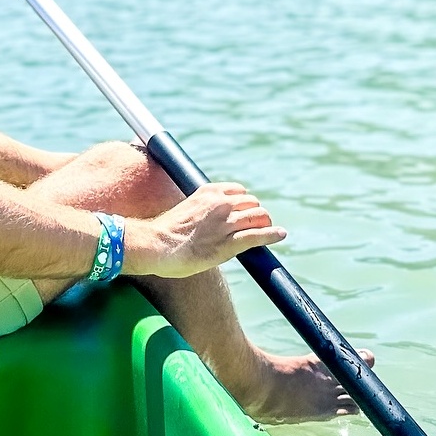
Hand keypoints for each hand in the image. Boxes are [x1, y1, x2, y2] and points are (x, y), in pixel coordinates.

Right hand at [128, 183, 285, 278]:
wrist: (155, 245)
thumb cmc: (165, 231)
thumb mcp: (186, 208)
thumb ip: (202, 208)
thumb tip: (207, 218)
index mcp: (209, 191)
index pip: (240, 191)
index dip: (245, 203)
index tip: (244, 212)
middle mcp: (221, 203)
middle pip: (253, 203)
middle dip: (257, 213)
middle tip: (257, 224)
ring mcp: (226, 223)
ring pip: (259, 217)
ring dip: (266, 223)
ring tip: (268, 230)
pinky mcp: (229, 243)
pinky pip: (258, 235)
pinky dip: (272, 234)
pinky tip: (280, 235)